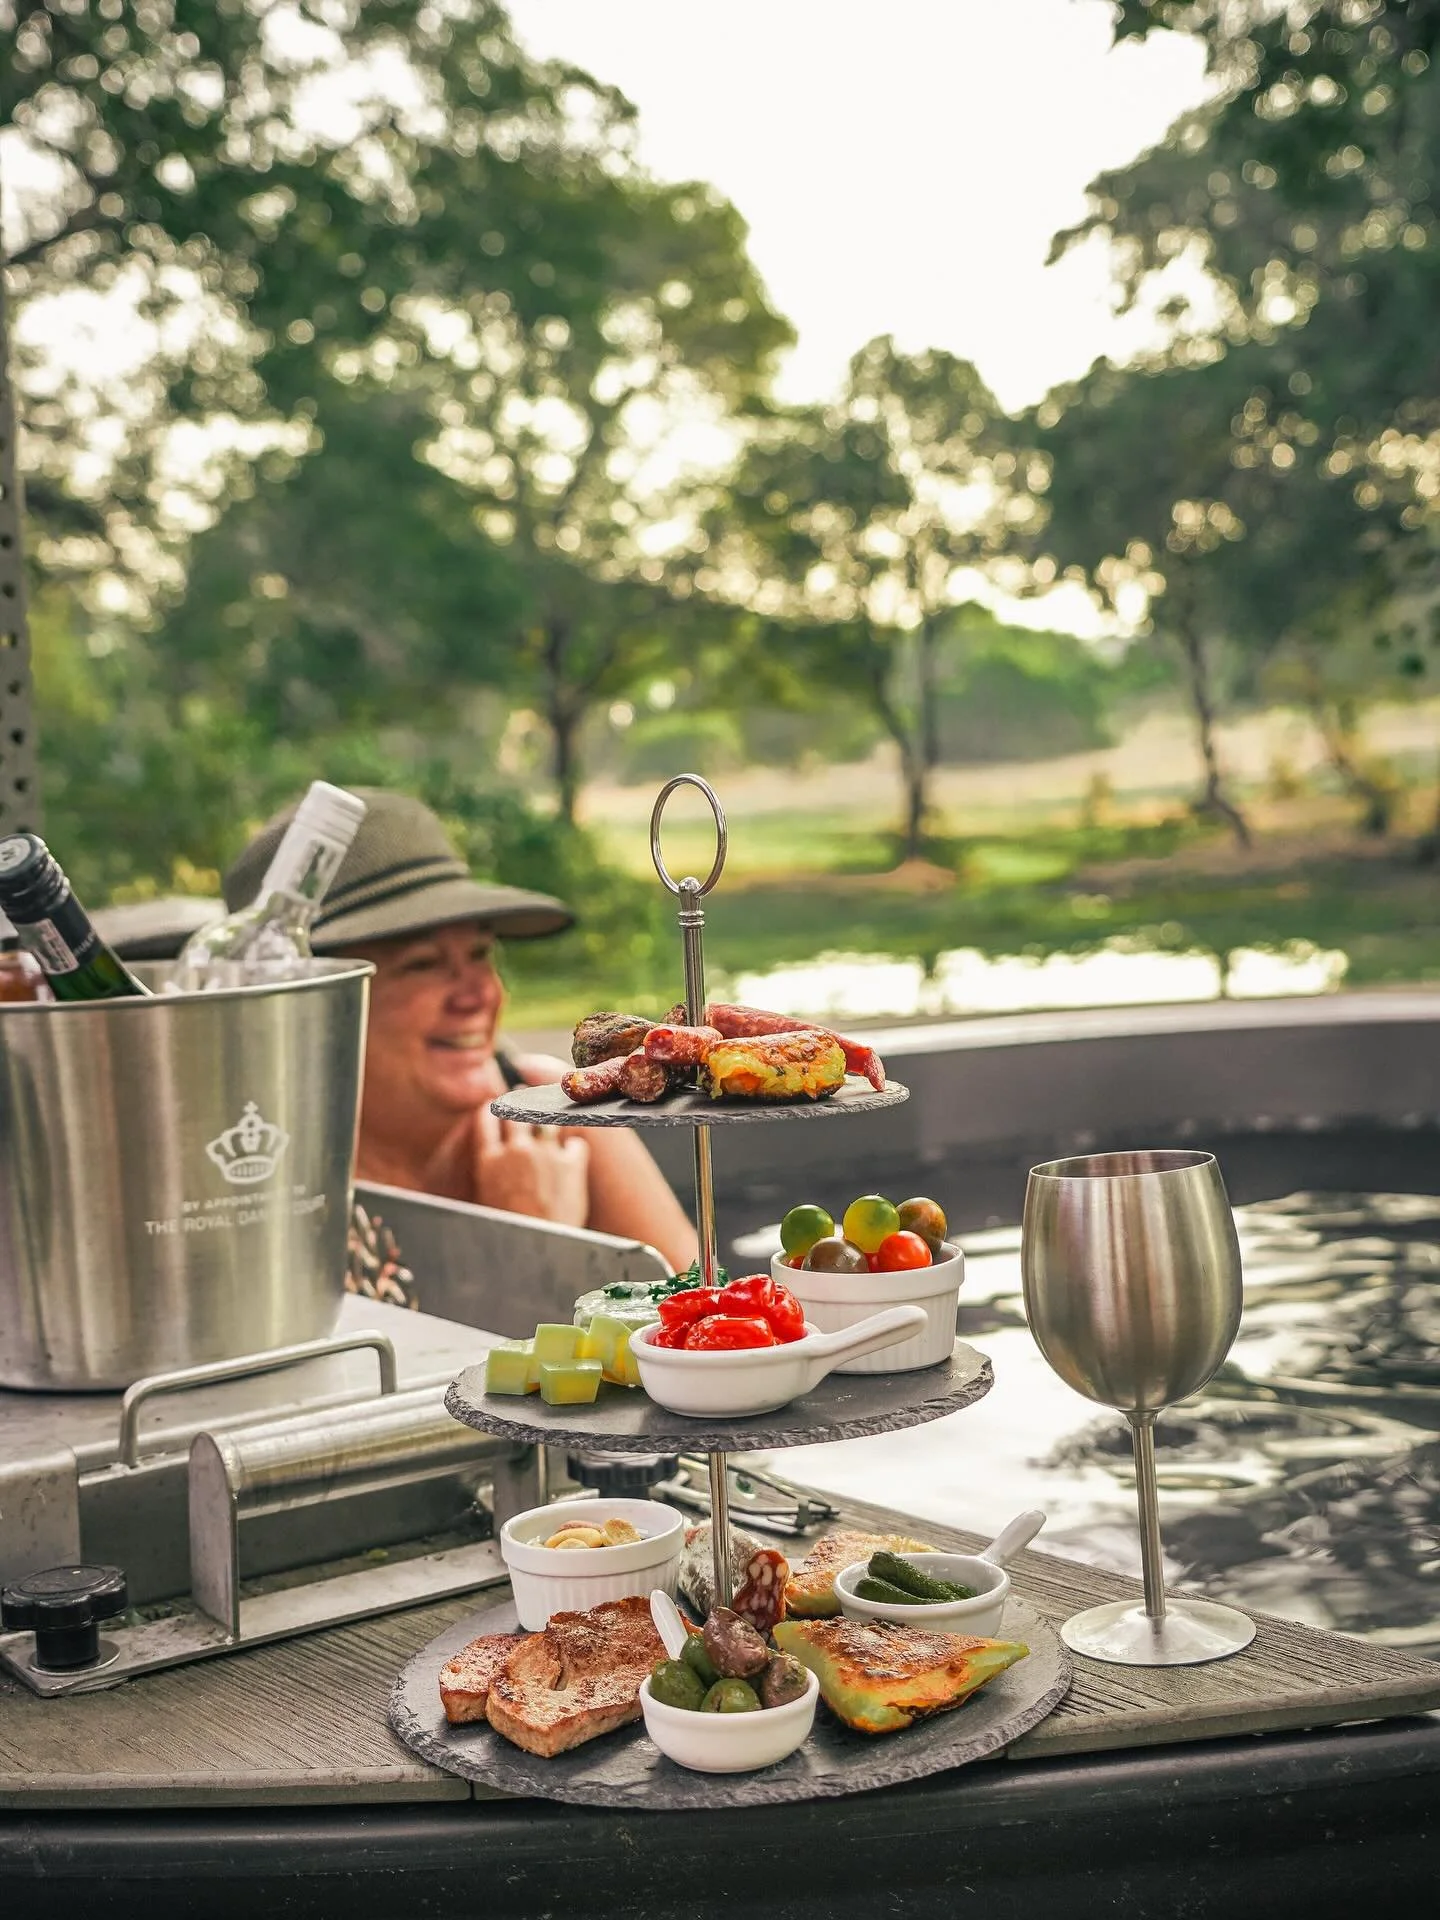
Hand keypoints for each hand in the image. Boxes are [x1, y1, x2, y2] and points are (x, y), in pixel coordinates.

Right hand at [471, 1104, 588, 1226]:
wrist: (536, 1247)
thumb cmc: (508, 1233)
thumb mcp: (485, 1200)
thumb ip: (490, 1173)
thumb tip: (494, 1162)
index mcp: (489, 1161)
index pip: (485, 1120)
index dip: (490, 1110)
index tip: (492, 1105)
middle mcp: (516, 1150)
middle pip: (516, 1112)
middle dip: (519, 1101)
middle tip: (522, 1095)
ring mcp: (545, 1154)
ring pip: (547, 1121)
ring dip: (548, 1115)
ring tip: (551, 1111)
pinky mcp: (572, 1164)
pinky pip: (577, 1144)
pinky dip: (575, 1148)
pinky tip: (575, 1152)